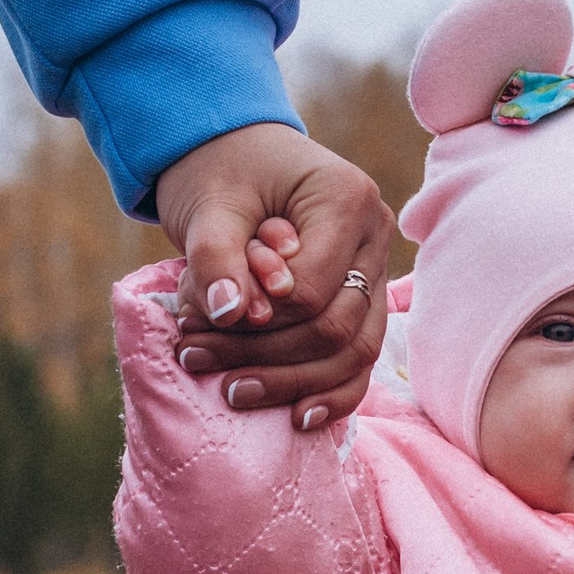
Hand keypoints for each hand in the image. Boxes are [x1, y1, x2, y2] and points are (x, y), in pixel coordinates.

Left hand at [157, 123, 398, 429]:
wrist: (233, 155)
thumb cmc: (220, 174)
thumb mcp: (207, 207)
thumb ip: (217, 257)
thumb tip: (233, 314)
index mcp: (348, 200)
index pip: (311, 292)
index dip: (258, 322)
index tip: (197, 324)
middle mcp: (376, 235)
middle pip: (337, 329)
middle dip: (266, 358)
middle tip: (196, 360)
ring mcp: (376, 269)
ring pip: (355, 352)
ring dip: (293, 383)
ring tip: (231, 392)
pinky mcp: (365, 297)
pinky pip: (362, 359)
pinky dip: (333, 393)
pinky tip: (299, 418)